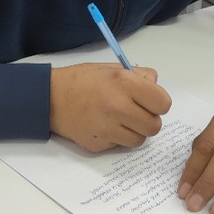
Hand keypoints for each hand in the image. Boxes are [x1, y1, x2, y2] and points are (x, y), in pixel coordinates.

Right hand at [49, 63, 171, 151]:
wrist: (51, 98)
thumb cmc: (83, 80)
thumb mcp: (112, 68)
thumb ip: (138, 75)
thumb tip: (155, 86)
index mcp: (124, 83)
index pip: (163, 104)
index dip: (158, 103)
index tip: (149, 101)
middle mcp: (118, 107)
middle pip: (154, 126)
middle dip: (148, 119)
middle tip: (136, 112)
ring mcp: (108, 129)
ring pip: (139, 140)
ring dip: (134, 131)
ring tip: (120, 119)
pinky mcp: (99, 145)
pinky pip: (120, 145)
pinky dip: (117, 138)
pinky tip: (105, 125)